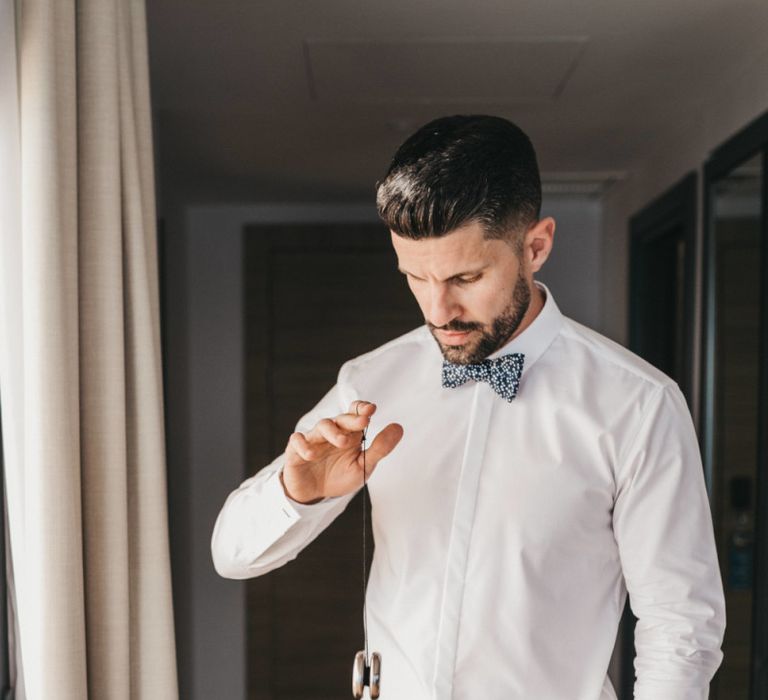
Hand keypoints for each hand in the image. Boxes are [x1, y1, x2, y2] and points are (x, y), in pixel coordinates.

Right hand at [281, 400, 403, 503]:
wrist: (315, 495)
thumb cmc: (339, 476)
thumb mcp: (363, 466)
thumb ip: (380, 448)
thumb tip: (399, 427)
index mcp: (349, 433)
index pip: (355, 413)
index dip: (361, 408)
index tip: (371, 409)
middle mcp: (332, 432)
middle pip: (341, 418)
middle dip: (352, 419)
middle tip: (364, 421)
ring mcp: (313, 440)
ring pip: (321, 426)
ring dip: (332, 432)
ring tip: (342, 442)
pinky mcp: (296, 450)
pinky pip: (297, 441)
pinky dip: (304, 445)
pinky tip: (312, 454)